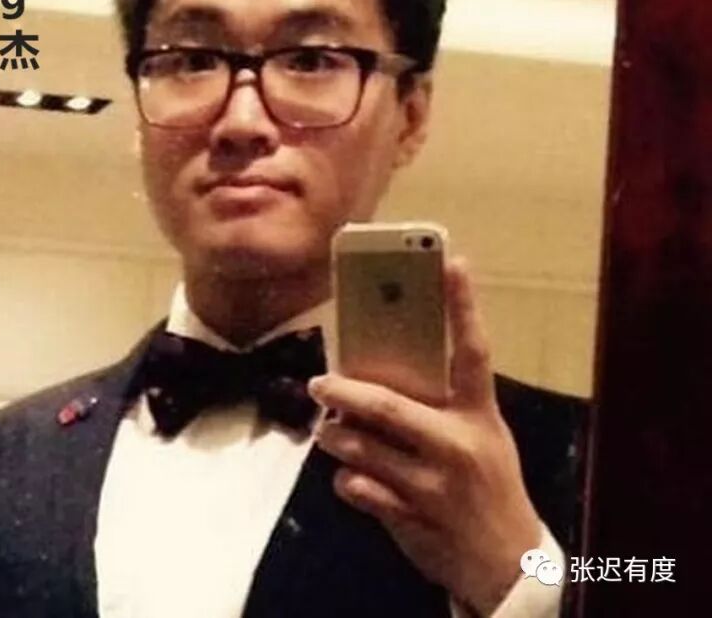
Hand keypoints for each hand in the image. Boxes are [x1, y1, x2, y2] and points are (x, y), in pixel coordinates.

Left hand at [308, 257, 540, 615]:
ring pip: (360, 448)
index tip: (451, 262)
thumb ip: (444, 408)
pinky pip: (356, 488)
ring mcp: (431, 486)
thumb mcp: (483, 440)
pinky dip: (346, 480)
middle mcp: (457, 447)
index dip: (463, 305)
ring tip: (330, 430)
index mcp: (480, 418)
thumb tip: (383, 373)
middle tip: (320, 382)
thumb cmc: (489, 487)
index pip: (473, 352)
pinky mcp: (409, 518)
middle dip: (344, 391)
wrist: (508, 567)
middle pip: (388, 405)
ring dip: (336, 437)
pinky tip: (352, 477)